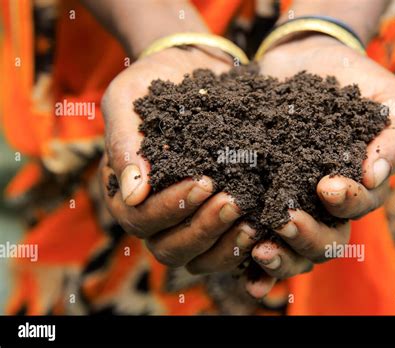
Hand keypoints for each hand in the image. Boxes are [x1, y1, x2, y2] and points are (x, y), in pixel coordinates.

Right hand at [100, 47, 258, 272]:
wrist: (193, 68)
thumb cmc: (154, 81)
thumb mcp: (128, 99)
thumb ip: (124, 142)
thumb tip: (132, 193)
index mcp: (126, 192)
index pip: (139, 218)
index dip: (170, 208)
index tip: (203, 181)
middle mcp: (154, 215)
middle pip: (169, 248)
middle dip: (202, 229)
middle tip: (233, 202)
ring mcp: (185, 221)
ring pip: (197, 257)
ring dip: (224, 242)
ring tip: (252, 220)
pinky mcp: (213, 218)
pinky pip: (223, 248)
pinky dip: (241, 245)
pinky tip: (264, 226)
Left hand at [245, 35, 394, 297]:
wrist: (302, 57)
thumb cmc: (351, 78)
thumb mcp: (389, 98)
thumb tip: (376, 177)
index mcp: (357, 186)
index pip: (357, 210)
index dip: (347, 204)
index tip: (329, 186)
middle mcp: (323, 204)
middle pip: (324, 243)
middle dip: (307, 237)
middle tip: (284, 221)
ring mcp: (289, 202)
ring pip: (291, 250)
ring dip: (279, 257)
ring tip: (259, 248)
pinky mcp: (257, 196)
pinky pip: (257, 237)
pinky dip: (251, 262)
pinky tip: (243, 271)